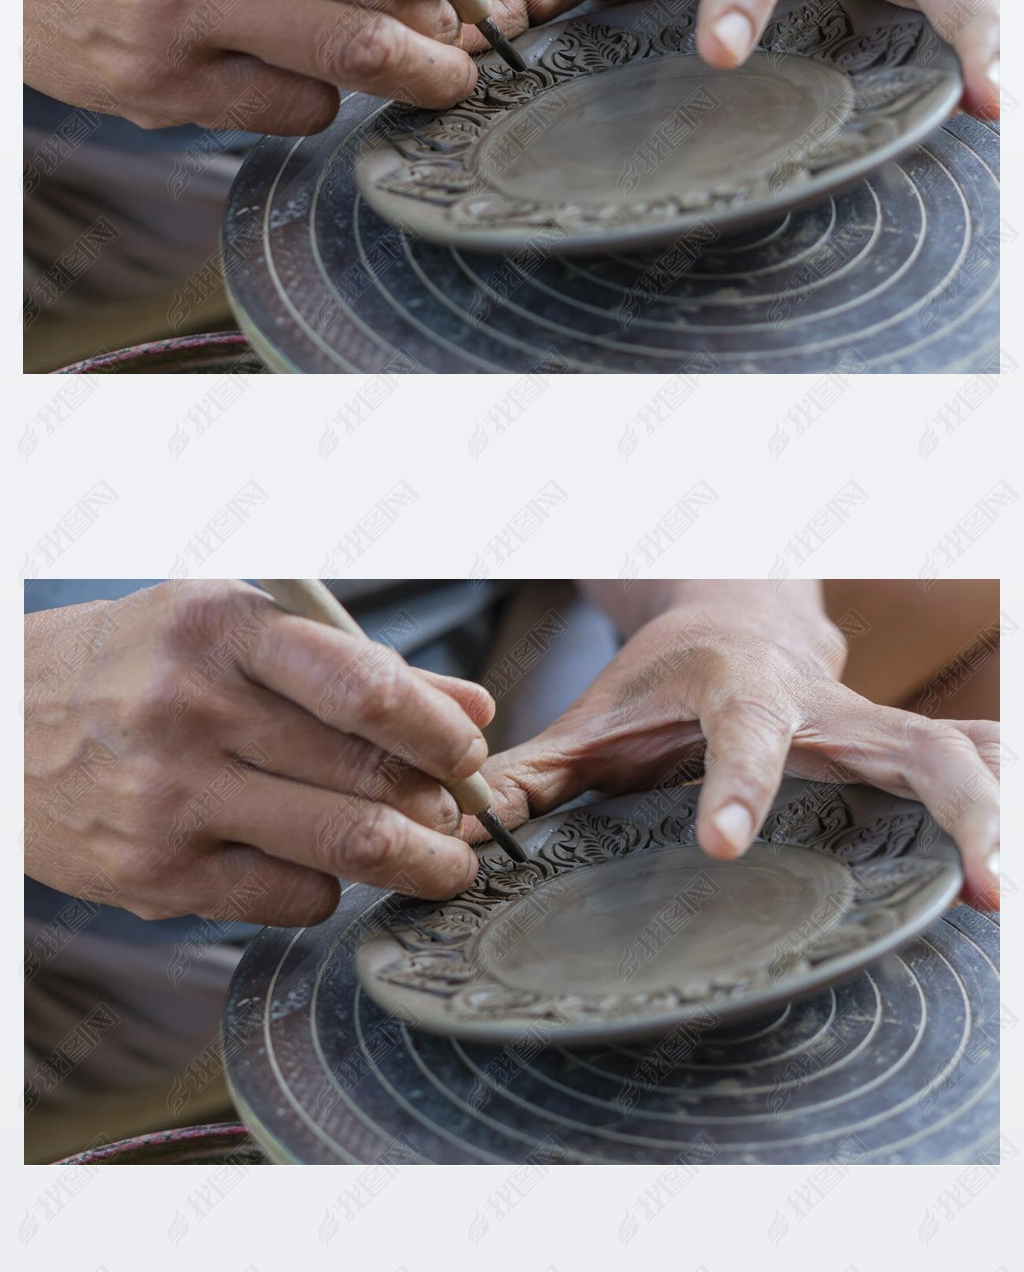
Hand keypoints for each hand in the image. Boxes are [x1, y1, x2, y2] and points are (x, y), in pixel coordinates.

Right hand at [24, 581, 493, 923]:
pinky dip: (332, 888)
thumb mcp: (233, 627)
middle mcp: (193, 710)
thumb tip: (467, 708)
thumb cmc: (137, 662)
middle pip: (364, 776)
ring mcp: (170, 798)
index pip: (366, 688)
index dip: (439, 732)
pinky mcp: (154, 874)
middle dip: (442, 807)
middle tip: (466, 817)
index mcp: (222, 628)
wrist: (0, 719)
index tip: (470, 752)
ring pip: (340, 846)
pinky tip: (333, 869)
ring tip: (441, 862)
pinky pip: (289, 896)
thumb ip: (353, 664)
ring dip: (415, 862)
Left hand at [482, 606, 999, 909]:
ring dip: (994, 814)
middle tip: (975, 888)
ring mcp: (873, 723)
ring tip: (1002, 896)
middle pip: (906, 746)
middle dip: (948, 809)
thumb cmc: (664, 678)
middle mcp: (822, 706)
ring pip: (958, 754)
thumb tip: (458, 832)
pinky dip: (1001, 797)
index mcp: (738, 689)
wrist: (733, 615)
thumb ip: (533, 774)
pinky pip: (971, 759)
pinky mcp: (901, 742)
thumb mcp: (596, 718)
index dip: (739, 785)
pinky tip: (1006, 862)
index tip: (723, 842)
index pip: (745, 734)